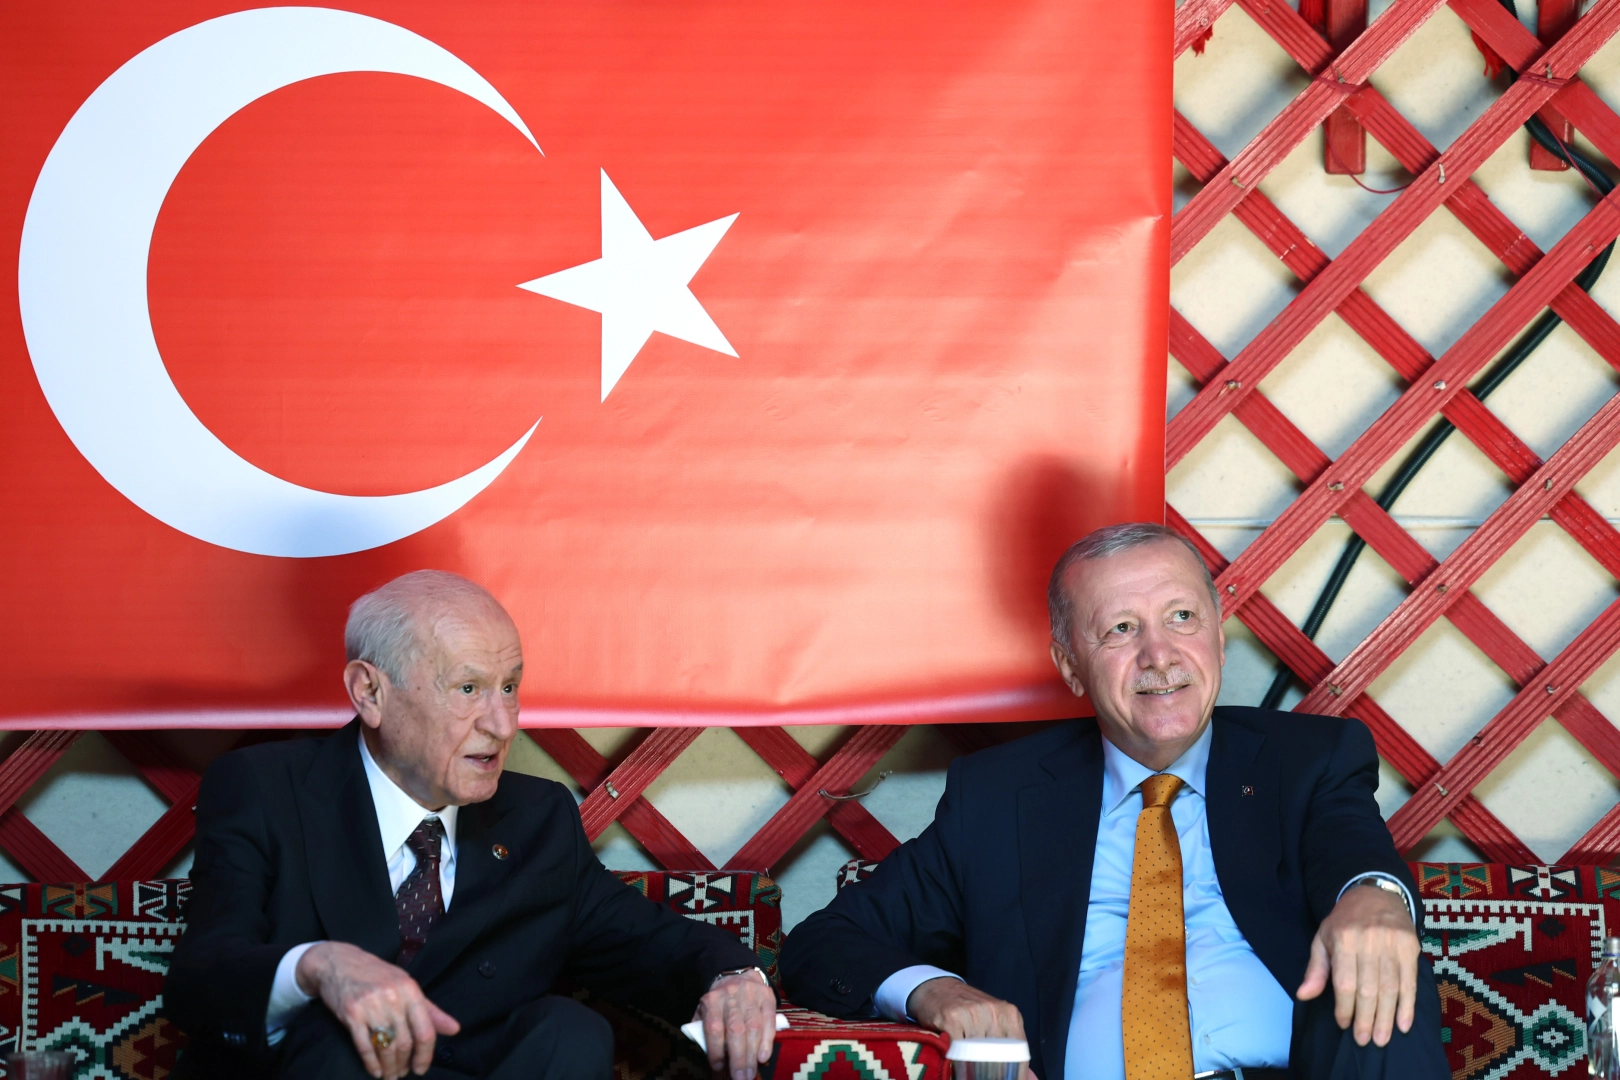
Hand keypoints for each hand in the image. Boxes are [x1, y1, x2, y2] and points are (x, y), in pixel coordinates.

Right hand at [296, 941, 460, 1078]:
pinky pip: (364, 1046)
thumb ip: (430, 1010)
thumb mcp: (406, 985)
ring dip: (389, 1067)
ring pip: (386, 1046)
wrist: (339, 962)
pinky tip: (375, 1071)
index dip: (425, 1055)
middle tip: (402, 1073)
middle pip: (405, 1042)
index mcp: (410, 990)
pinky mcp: (351, 1013)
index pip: (425, 1030)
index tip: (421, 1068)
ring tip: (390, 1075)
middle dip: (405, 1063)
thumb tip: (454, 1029)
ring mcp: (371, 1006)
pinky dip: (371, 1063)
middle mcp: (393, 998)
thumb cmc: (377, 974)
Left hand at [694, 971, 776, 1079]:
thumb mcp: (704, 1009)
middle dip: (738, 1058)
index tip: (718, 1066)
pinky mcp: (767, 998)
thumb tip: (701, 1053)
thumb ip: (701, 1028)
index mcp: (712, 1001)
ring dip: (752, 1054)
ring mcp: (751, 997)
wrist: (738, 974)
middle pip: (736, 1030)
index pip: (714, 1027)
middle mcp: (731, 997)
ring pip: (753, 1027)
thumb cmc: (719, 1001)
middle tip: (740, 1078)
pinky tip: (763, 1057)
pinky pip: (769, 1020)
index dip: (716, 1049)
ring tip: (750, 1073)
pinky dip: (767, 1041)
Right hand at [909, 979, 1032, 1078]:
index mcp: (1009, 1014)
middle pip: (997, 1057)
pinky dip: (955, 1060)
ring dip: (971, 1068)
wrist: (936, 987)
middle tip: (983, 1074)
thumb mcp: (993, 1023)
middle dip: (991, 1073)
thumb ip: (1010, 1049)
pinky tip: (953, 1058)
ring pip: (976, 1055)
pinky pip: (957, 1050)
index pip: (1018, 1054)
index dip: (1013, 1074)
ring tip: (967, 1068)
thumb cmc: (967, 1009)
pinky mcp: (951, 1017)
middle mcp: (993, 1011)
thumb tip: (1030, 1079)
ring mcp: (972, 1012)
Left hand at [1296, 882, 1418, 1047]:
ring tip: (1381, 1038)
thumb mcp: (1323, 938)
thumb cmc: (1344, 921)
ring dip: (1386, 1018)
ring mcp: (1392, 944)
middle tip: (1364, 1041)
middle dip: (1366, 1018)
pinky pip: (1410, 982)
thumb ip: (1316, 969)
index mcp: (1344, 939)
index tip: (1344, 1025)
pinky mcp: (1410, 947)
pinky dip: (1408, 1006)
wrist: (1374, 894)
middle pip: (1369, 989)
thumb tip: (1303, 995)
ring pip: (1390, 988)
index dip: (1344, 1007)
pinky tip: (1403, 1024)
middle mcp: (1369, 942)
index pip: (1345, 982)